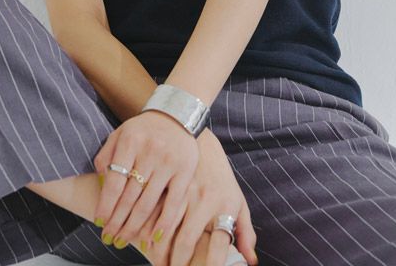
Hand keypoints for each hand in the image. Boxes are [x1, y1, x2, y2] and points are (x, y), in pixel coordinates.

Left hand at [92, 109, 199, 250]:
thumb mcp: (120, 133)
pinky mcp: (185, 170)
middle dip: (117, 221)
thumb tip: (102, 185)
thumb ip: (106, 156)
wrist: (176, 114)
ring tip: (124, 240)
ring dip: (134, 226)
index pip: (115, 182)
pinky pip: (174, 202)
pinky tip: (153, 238)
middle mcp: (150, 151)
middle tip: (109, 238)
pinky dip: (164, 222)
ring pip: (148, 202)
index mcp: (130, 141)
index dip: (106, 206)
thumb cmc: (143, 129)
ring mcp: (169, 162)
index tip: (99, 223)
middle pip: (130, 196)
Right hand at [145, 130, 257, 265]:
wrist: (200, 141)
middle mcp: (203, 198)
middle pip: (185, 242)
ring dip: (158, 253)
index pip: (218, 245)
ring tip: (159, 265)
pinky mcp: (165, 185)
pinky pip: (151, 214)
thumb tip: (251, 262)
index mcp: (224, 205)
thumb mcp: (237, 201)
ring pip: (164, 230)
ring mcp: (182, 191)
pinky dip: (146, 233)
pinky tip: (145, 245)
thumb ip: (245, 231)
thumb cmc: (221, 178)